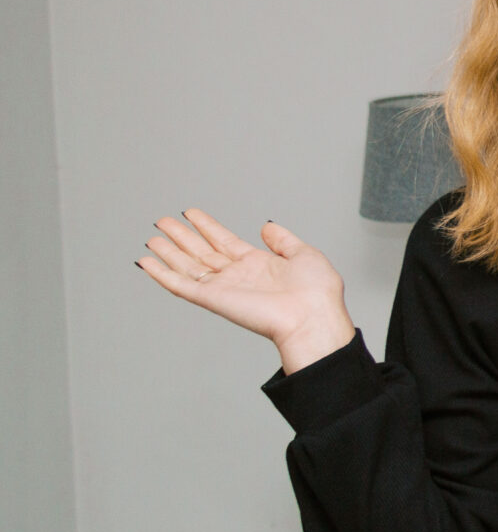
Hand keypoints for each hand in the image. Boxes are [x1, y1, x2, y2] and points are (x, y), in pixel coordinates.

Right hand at [138, 210, 354, 373]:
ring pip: (188, 266)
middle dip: (182, 236)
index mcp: (259, 264)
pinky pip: (181, 285)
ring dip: (168, 252)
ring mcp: (224, 287)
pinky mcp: (213, 299)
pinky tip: (146, 262)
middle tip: (163, 221)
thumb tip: (266, 226)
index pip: (225, 241)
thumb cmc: (316, 293)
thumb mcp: (304, 254)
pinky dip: (162, 274)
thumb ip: (282, 240)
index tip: (191, 213)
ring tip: (153, 237)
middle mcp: (238, 276)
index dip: (207, 226)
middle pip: (202, 251)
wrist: (312, 317)